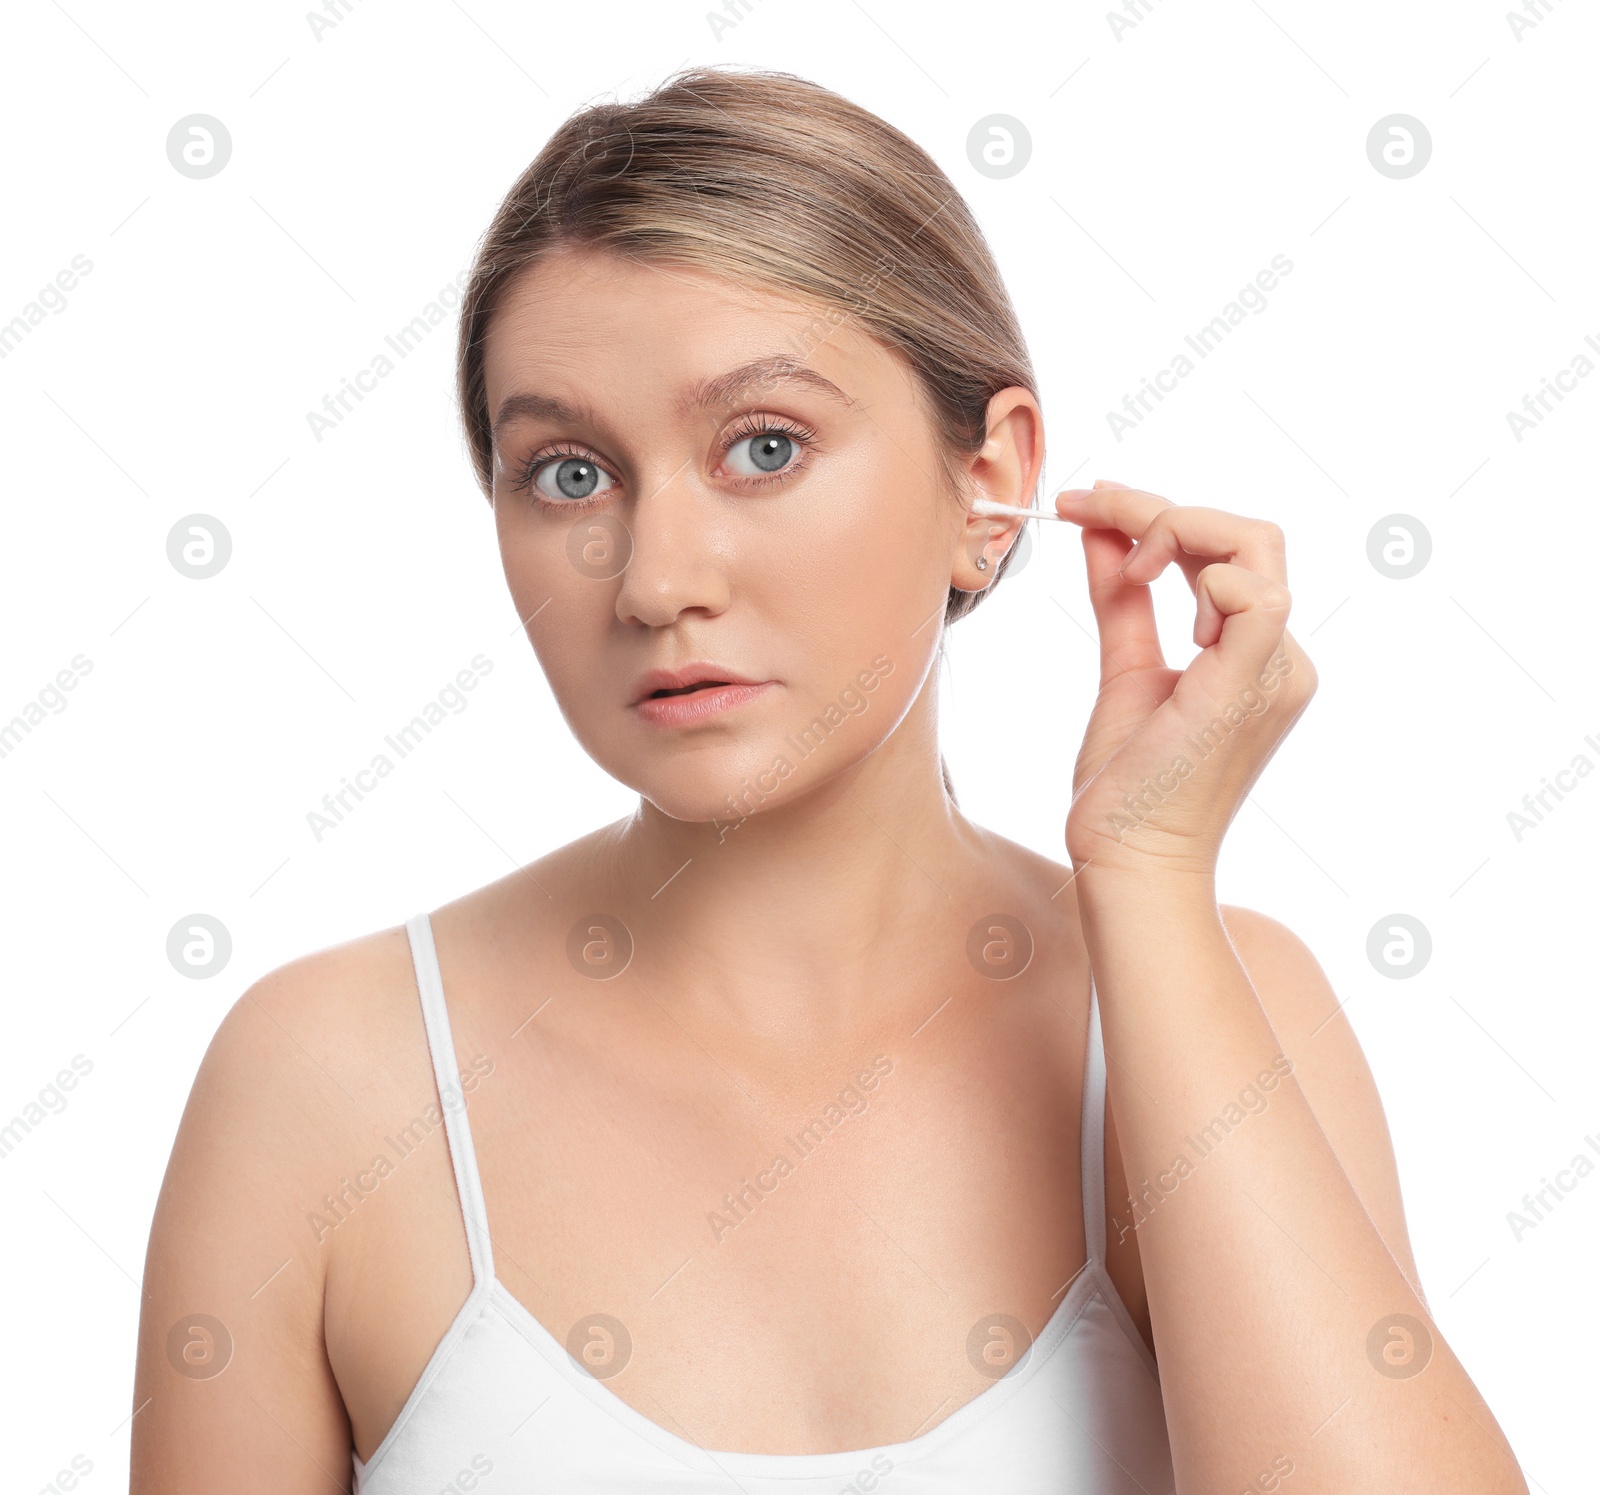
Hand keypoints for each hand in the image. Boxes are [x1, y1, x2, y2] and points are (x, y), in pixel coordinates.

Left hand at [1053, 479, 1316, 884]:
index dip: (1157, 514)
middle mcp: (1281, 660)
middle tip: (1087, 505)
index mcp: (1256, 657)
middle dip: (1162, 508)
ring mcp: (1276, 672)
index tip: (1084, 503)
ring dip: (1175, 530)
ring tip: (1122, 568)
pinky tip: (1146, 588)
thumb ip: (1120, 599)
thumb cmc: (1127, 786)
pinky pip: (1255, 595)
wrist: (1127, 861)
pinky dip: (1198, 574)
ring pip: (1257, 548)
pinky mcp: (1253, 686)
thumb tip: (1099, 531)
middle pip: (1251, 535)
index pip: (1229, 552)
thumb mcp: (1124, 669)